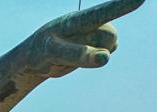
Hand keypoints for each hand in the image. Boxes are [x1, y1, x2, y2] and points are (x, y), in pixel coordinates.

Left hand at [24, 0, 142, 77]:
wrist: (36, 57)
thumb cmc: (41, 52)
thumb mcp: (52, 53)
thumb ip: (78, 55)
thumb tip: (105, 57)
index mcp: (75, 20)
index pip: (100, 13)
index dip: (120, 5)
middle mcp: (89, 22)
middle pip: (109, 37)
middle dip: (93, 50)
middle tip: (67, 53)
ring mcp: (95, 32)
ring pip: (109, 47)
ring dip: (91, 56)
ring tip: (70, 54)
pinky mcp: (98, 44)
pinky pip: (106, 55)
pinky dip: (92, 60)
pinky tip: (79, 56)